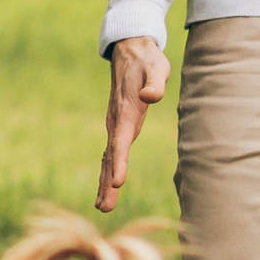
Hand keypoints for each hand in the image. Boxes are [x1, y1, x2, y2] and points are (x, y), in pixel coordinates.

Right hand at [97, 37, 170, 212]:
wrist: (131, 52)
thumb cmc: (148, 61)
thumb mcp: (156, 68)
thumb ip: (155, 82)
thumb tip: (153, 96)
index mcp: (125, 112)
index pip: (121, 141)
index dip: (120, 161)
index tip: (118, 181)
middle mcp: (116, 121)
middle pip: (111, 156)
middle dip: (107, 182)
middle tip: (104, 207)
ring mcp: (114, 124)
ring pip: (108, 157)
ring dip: (105, 182)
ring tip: (103, 206)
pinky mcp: (118, 125)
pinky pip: (111, 152)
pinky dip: (108, 170)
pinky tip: (107, 186)